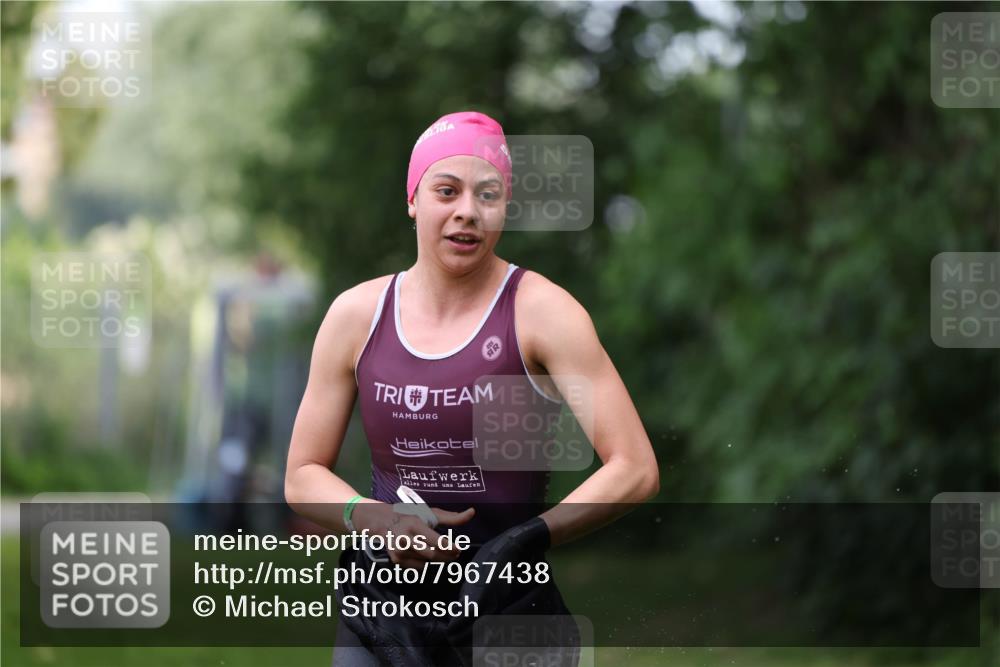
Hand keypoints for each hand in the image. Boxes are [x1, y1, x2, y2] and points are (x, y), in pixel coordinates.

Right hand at [351, 502, 474, 567]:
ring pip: (427, 562)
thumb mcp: (429, 513)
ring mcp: (400, 552)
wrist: (382, 523)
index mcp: (414, 525)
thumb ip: (451, 517)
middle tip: (456, 554)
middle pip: (432, 555)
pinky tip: (428, 556)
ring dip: (439, 560)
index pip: (436, 541)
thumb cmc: (409, 515)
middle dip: (447, 556)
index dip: (450, 548)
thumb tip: (472, 512)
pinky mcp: (397, 561)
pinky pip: (418, 567)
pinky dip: (427, 563)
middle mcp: (405, 539)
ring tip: (445, 554)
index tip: (459, 549)